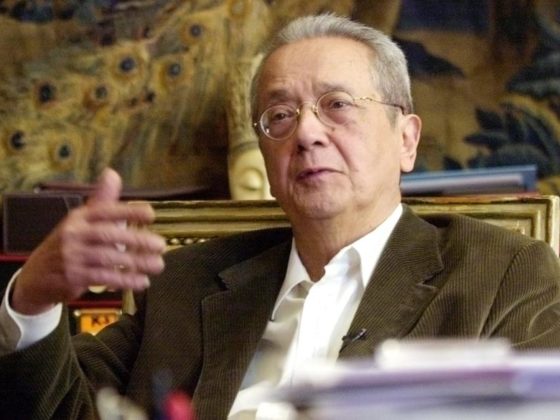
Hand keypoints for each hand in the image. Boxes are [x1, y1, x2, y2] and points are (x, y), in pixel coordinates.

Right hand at [11, 168, 165, 314]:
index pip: (105, 210)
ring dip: (136, 262)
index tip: (151, 214)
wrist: (37, 276)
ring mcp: (72, 256)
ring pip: (108, 258)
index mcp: (79, 217)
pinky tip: (141, 282)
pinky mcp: (73, 276)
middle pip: (108, 235)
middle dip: (137, 240)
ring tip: (158, 265)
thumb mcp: (83, 221)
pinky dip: (124, 280)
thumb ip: (102, 201)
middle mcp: (73, 234)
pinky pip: (103, 277)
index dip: (128, 211)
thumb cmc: (70, 244)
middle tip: (161, 245)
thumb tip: (112, 173)